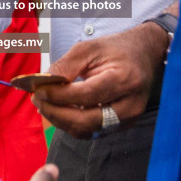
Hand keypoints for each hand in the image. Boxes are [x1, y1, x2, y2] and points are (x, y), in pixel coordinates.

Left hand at [32, 22, 169, 137]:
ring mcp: (128, 119)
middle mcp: (130, 105)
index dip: (58, 95)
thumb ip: (65, 66)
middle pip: (85, 120)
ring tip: (44, 103)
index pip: (86, 95)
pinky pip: (91, 132)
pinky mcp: (122, 126)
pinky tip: (59, 109)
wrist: (144, 56)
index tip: (37, 89)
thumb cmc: (116, 49)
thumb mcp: (89, 48)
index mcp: (125, 79)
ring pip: (86, 131)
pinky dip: (71, 123)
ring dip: (60, 120)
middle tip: (36, 99)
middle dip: (55, 112)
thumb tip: (41, 84)